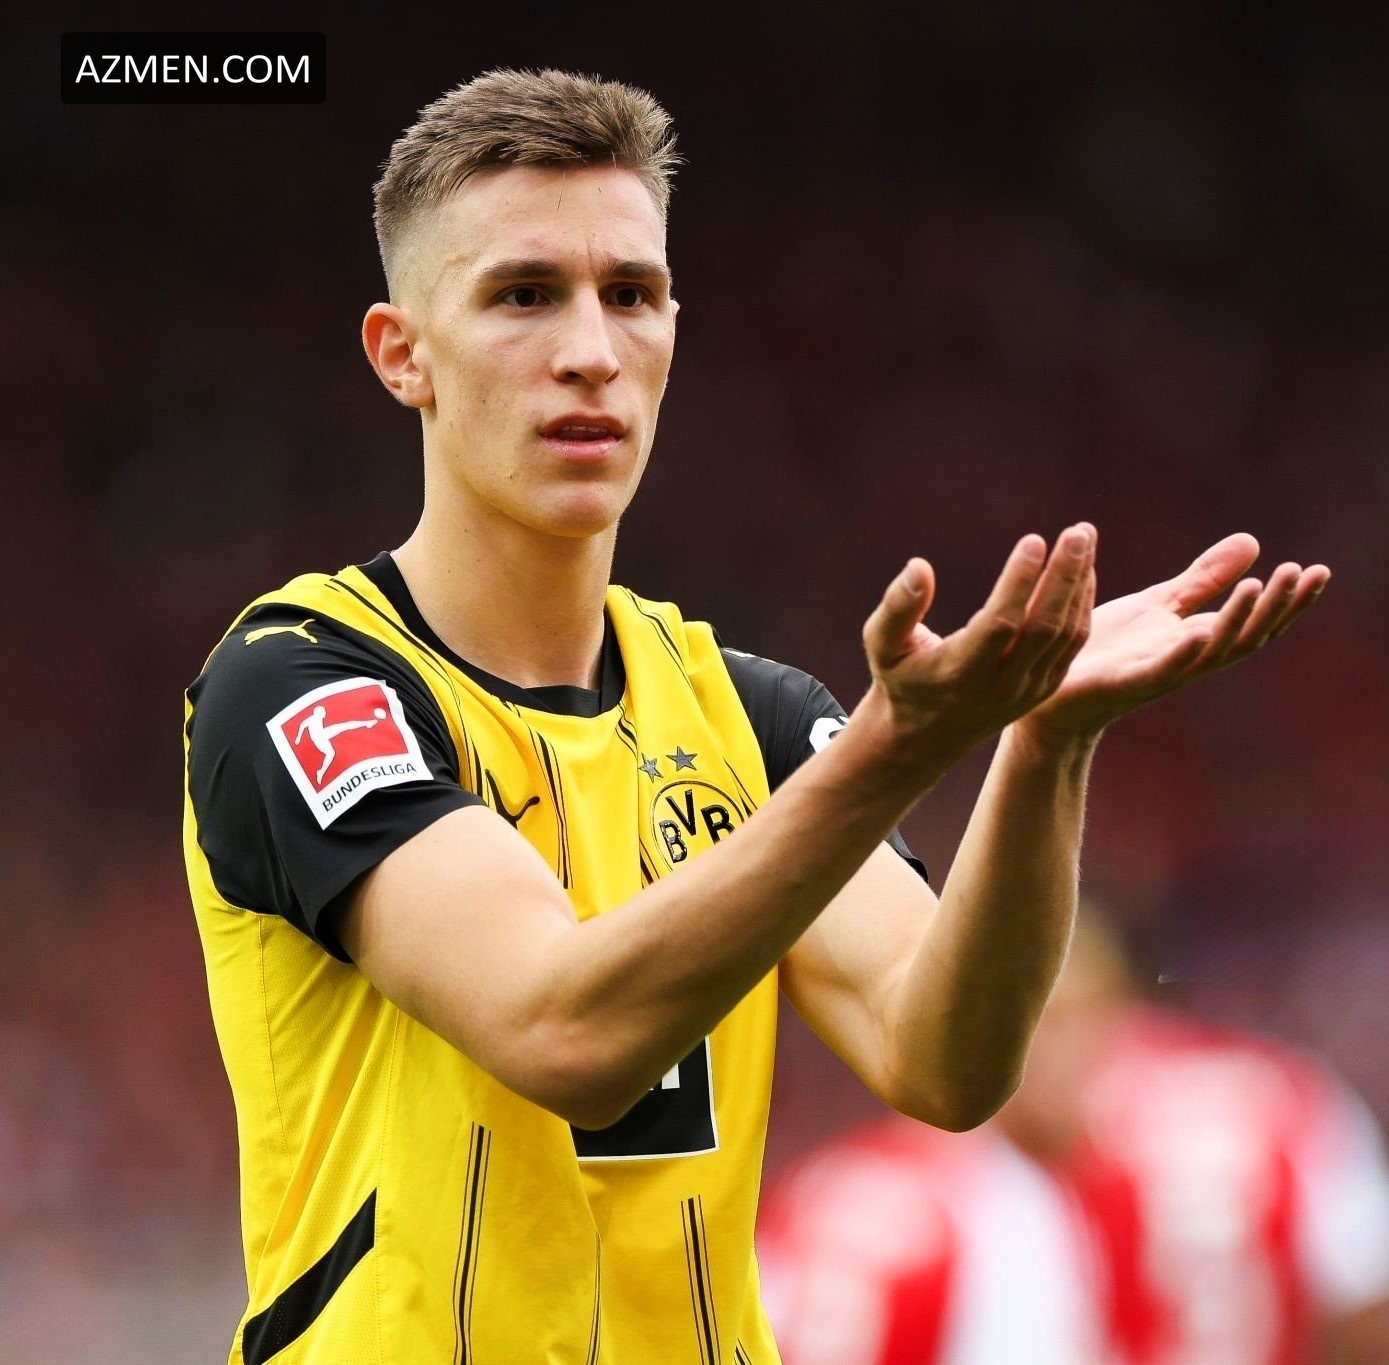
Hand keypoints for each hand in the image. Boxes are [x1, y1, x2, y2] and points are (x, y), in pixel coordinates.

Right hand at [861, 523, 1096, 768]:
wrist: (925, 734)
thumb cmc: (900, 676)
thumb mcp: (882, 644)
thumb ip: (897, 606)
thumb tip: (919, 566)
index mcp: (961, 672)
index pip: (999, 624)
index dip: (1017, 584)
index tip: (1033, 541)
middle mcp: (1001, 685)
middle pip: (1043, 628)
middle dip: (1063, 577)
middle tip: (1076, 533)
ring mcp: (1028, 689)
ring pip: (1066, 634)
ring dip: (1079, 585)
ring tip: (1084, 538)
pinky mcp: (1043, 687)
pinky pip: (1072, 644)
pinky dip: (1081, 605)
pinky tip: (1082, 570)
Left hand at [1017, 532, 1329, 744]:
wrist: (1057, 690)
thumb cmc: (1109, 649)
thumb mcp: (1161, 604)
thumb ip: (1204, 579)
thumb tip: (1254, 541)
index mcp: (1200, 637)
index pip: (1258, 619)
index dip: (1291, 599)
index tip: (1321, 570)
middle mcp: (1190, 657)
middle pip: (1248, 635)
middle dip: (1277, 606)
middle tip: (1301, 572)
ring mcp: (1164, 672)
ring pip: (1214, 651)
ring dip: (1238, 619)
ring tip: (1257, 585)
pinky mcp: (1130, 682)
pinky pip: (1165, 670)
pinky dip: (1186, 653)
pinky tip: (1201, 633)